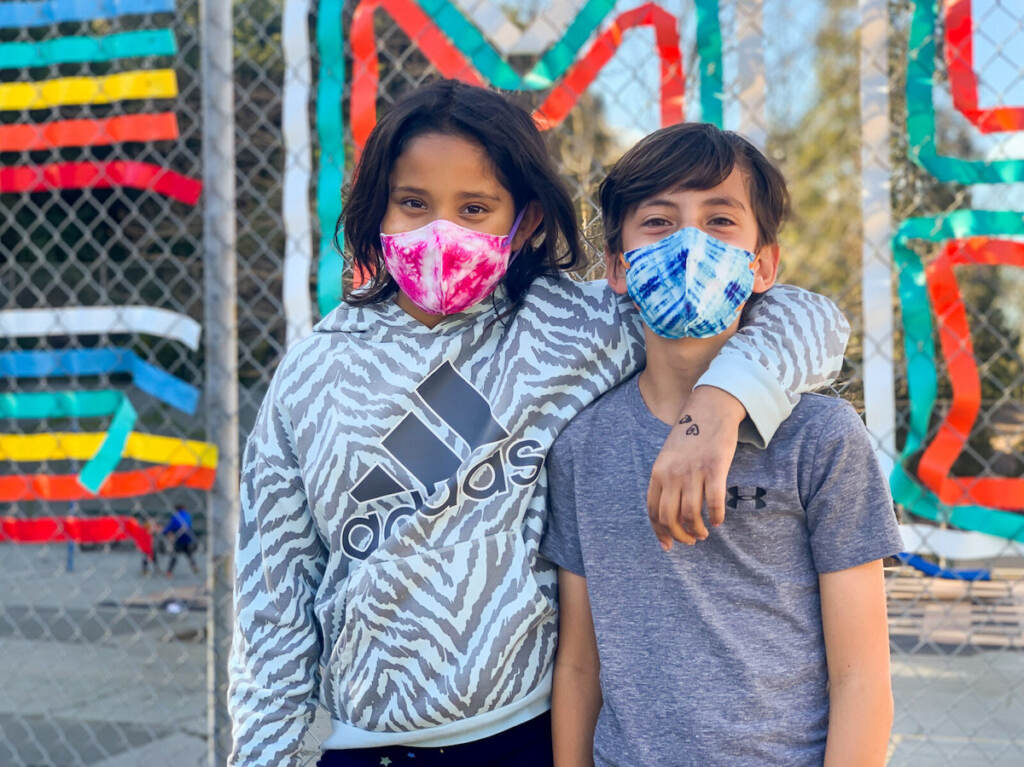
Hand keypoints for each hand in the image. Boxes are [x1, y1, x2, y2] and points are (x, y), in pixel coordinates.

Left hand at [647, 386, 743, 549]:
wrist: (709, 409)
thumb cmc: (690, 435)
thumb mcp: (668, 457)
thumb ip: (666, 480)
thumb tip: (669, 509)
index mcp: (658, 473)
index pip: (653, 511)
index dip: (660, 532)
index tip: (669, 545)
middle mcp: (672, 474)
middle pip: (670, 518)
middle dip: (679, 536)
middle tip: (690, 541)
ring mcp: (693, 472)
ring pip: (691, 514)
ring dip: (698, 530)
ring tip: (704, 533)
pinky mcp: (715, 468)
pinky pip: (714, 502)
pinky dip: (716, 516)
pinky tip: (719, 521)